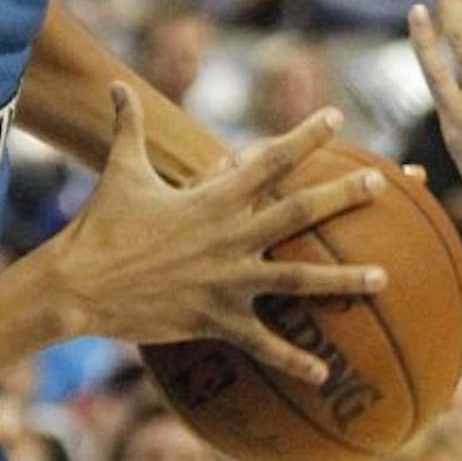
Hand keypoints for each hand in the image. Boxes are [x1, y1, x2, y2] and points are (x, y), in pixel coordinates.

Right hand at [44, 87, 387, 385]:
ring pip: (297, 279)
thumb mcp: (119, 171)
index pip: (268, 160)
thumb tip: (116, 85)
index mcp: (210, 198)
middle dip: (343, 197)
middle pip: (299, 213)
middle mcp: (228, 236)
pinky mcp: (215, 319)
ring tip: (383, 277)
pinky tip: (325, 376)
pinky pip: (263, 343)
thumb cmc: (99, 226)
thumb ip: (126, 127)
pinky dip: (294, 361)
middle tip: (382, 185)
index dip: (304, 137)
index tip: (336, 119)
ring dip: (343, 279)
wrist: (78, 285)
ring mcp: (226, 280)